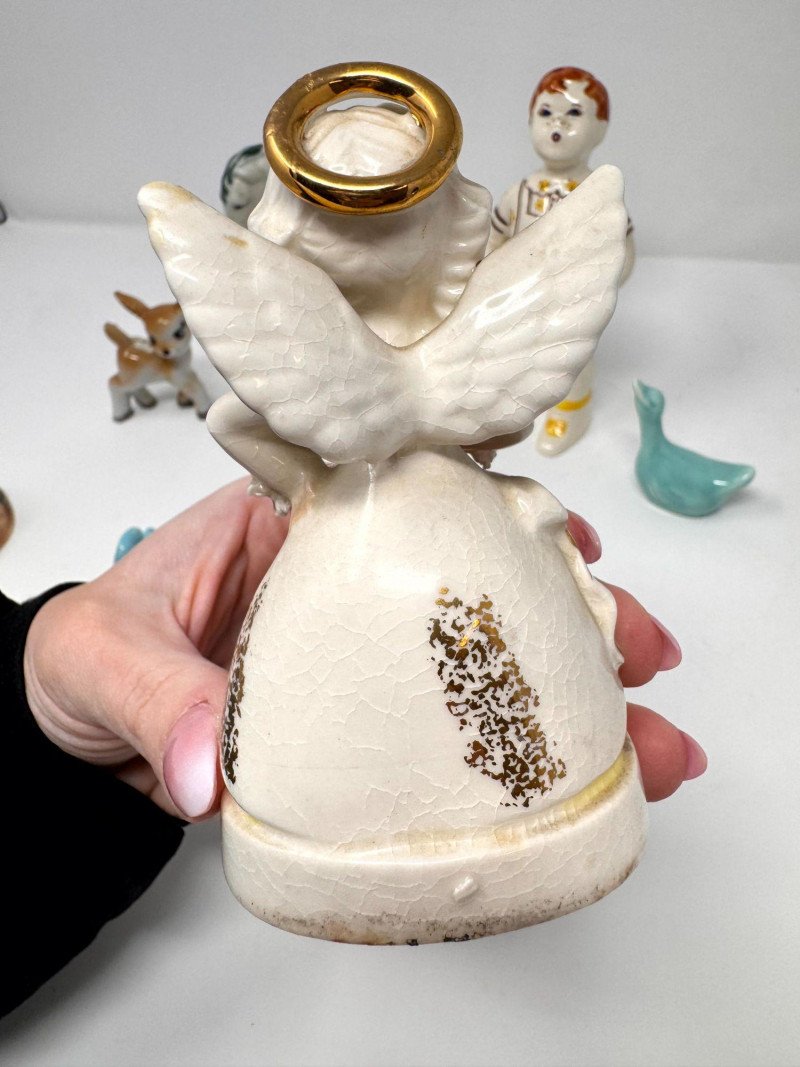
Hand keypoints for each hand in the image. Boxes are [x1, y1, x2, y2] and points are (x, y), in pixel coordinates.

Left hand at [23, 482, 704, 822]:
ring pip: (479, 665)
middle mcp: (346, 589)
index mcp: (293, 533)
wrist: (70, 729)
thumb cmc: (88, 655)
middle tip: (641, 650)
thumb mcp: (101, 659)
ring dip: (566, 699)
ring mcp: (362, 662)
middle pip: (473, 585)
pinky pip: (445, 741)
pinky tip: (577, 787)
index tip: (567, 539)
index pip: (407, 500)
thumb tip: (206, 774)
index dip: (495, 511)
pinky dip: (512, 761)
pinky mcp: (363, 728)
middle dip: (566, 615)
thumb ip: (152, 699)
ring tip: (647, 740)